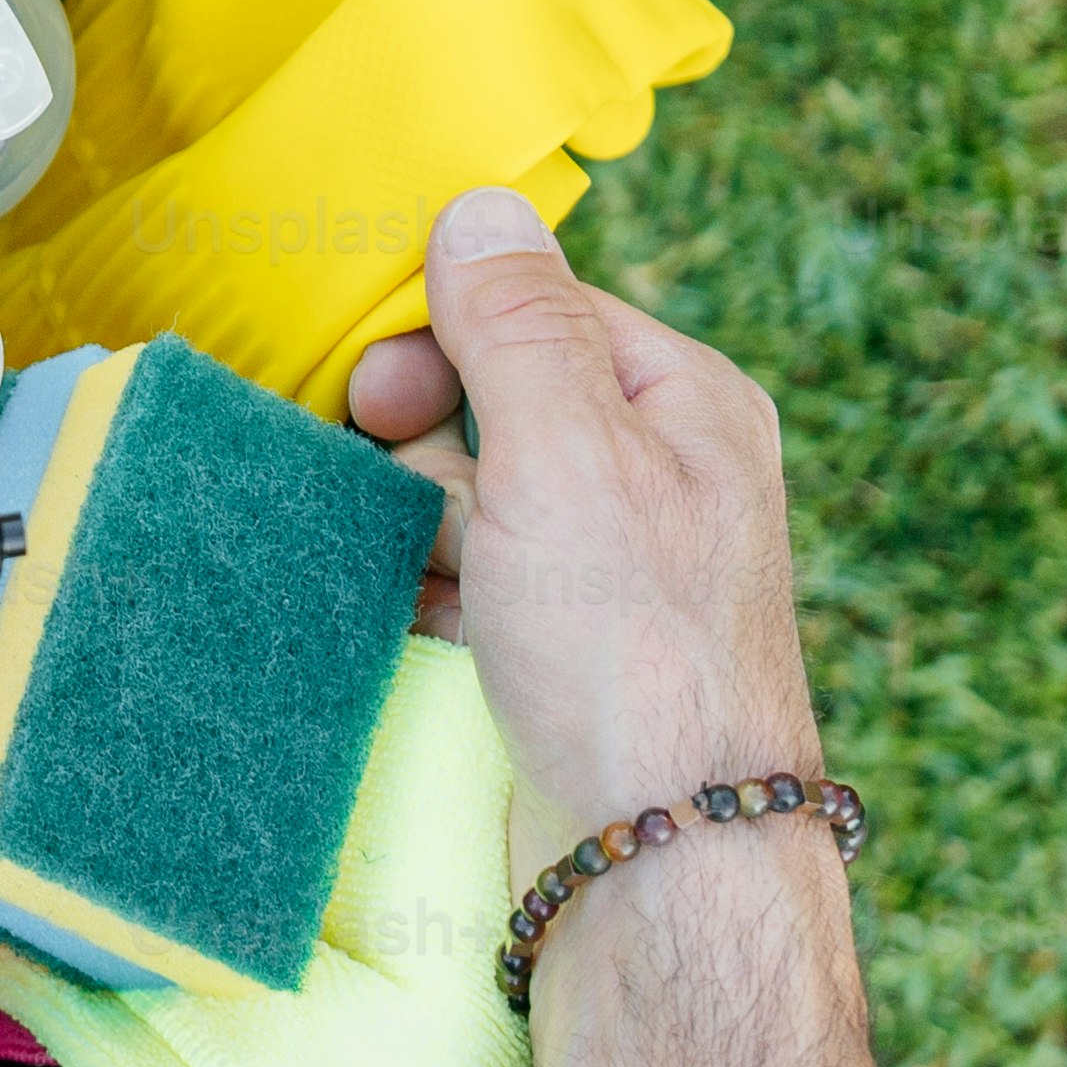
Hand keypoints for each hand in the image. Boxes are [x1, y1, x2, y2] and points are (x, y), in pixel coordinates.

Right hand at [347, 185, 824, 862]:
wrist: (659, 858)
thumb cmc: (631, 651)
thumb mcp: (566, 453)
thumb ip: (515, 326)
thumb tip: (480, 209)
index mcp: (686, 404)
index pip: (540, 308)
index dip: (446, 336)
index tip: (380, 396)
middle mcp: (662, 474)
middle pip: (498, 396)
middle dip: (428, 438)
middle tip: (402, 489)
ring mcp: (614, 565)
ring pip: (474, 492)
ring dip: (421, 521)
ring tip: (424, 576)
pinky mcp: (569, 645)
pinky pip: (471, 577)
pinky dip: (431, 590)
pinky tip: (419, 623)